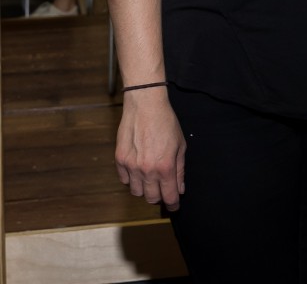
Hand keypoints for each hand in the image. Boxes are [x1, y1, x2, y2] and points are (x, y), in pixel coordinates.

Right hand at [114, 87, 185, 210]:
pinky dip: (132, 179)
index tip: (175, 207)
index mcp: (165, 167)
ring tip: (151, 178)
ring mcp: (131, 166)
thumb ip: (180, 170)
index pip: (168, 196)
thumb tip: (180, 189)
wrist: (145, 106)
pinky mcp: (119, 161)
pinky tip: (139, 169)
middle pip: (151, 198)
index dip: (173, 204)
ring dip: (145, 189)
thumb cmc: (166, 124)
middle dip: (159, 197)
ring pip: (136, 192)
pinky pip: (125, 180)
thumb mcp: (180, 146)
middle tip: (163, 190)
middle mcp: (147, 170)